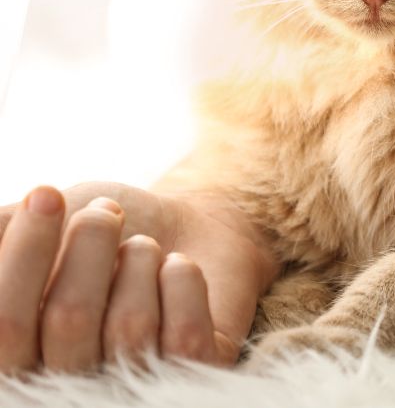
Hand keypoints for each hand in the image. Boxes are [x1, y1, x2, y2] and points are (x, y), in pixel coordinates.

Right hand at [0, 182, 277, 373]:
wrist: (185, 226)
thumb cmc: (101, 234)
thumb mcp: (43, 226)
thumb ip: (3, 233)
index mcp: (19, 354)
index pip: (5, 323)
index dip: (25, 254)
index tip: (47, 193)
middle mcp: (65, 387)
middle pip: (69, 319)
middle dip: (90, 242)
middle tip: (106, 210)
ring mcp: (128, 388)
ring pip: (130, 323)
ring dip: (142, 258)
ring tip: (145, 247)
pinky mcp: (189, 376)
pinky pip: (184, 333)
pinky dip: (182, 279)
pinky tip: (178, 268)